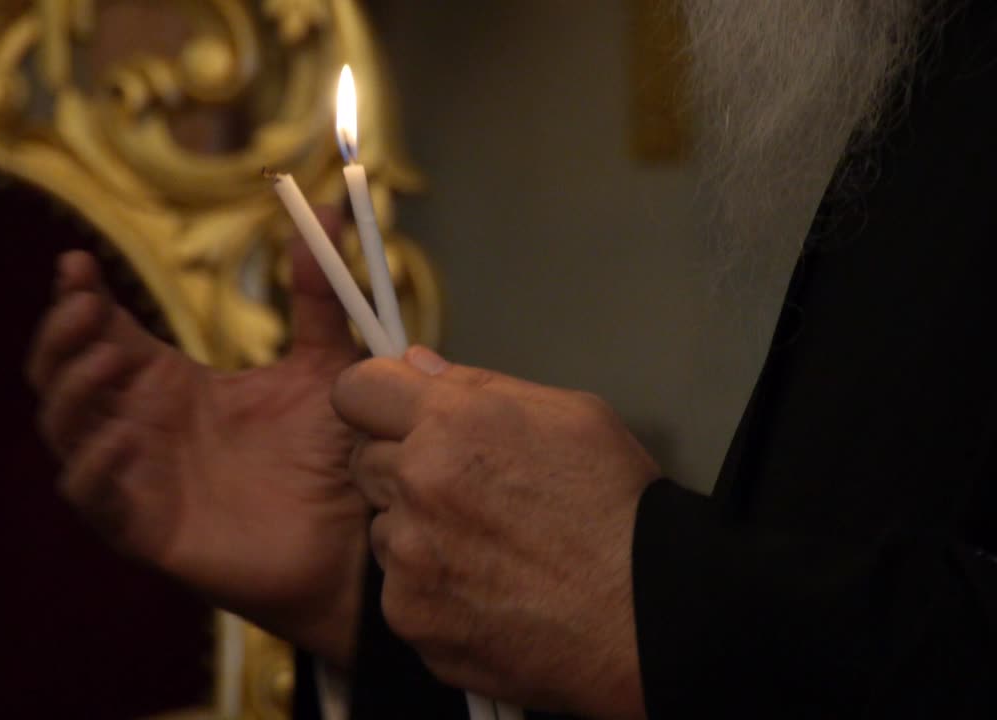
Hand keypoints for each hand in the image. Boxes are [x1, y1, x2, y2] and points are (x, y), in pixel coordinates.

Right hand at [27, 209, 367, 664]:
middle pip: (64, 374)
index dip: (80, 298)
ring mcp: (138, 477)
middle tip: (86, 303)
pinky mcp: (145, 528)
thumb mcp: (327, 362)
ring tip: (109, 357)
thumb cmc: (335, 456)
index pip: (102, 333)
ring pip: (65, 429)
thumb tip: (325, 208)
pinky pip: (92, 496)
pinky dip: (93, 464)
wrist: (358, 538)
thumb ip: (318, 292)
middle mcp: (143, 426)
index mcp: (172, 385)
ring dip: (73, 389)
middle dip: (61, 335)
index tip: (77, 261)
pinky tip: (123, 436)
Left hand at [331, 347, 658, 716]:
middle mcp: (418, 485)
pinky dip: (430, 588)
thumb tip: (418, 367)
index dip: (375, 400)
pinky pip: (398, 588)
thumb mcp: (570, 414)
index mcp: (451, 424)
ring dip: (414, 530)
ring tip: (484, 546)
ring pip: (382, 527)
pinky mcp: (409, 616)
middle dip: (400, 466)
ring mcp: (409, 557)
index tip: (393, 415)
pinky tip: (485, 590)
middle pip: (364, 460)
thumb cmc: (619, 510)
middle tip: (459, 488)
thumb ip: (480, 386)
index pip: (356, 390)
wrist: (647, 616)